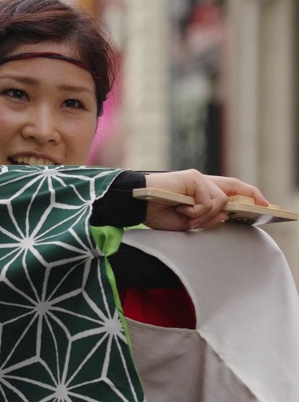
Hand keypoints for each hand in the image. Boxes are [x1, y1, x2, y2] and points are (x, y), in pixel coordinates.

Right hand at [144, 170, 268, 230]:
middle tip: (255, 208)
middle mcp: (203, 182)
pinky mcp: (194, 178)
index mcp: (202, 192)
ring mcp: (199, 179)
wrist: (137, 204)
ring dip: (204, 217)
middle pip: (233, 190)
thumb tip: (224, 215)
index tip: (264, 204)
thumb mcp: (188, 222)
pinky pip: (207, 202)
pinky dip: (195, 212)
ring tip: (185, 216)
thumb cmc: (157, 213)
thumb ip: (207, 219)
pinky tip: (180, 209)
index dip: (250, 195)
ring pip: (220, 202)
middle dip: (247, 200)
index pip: (232, 190)